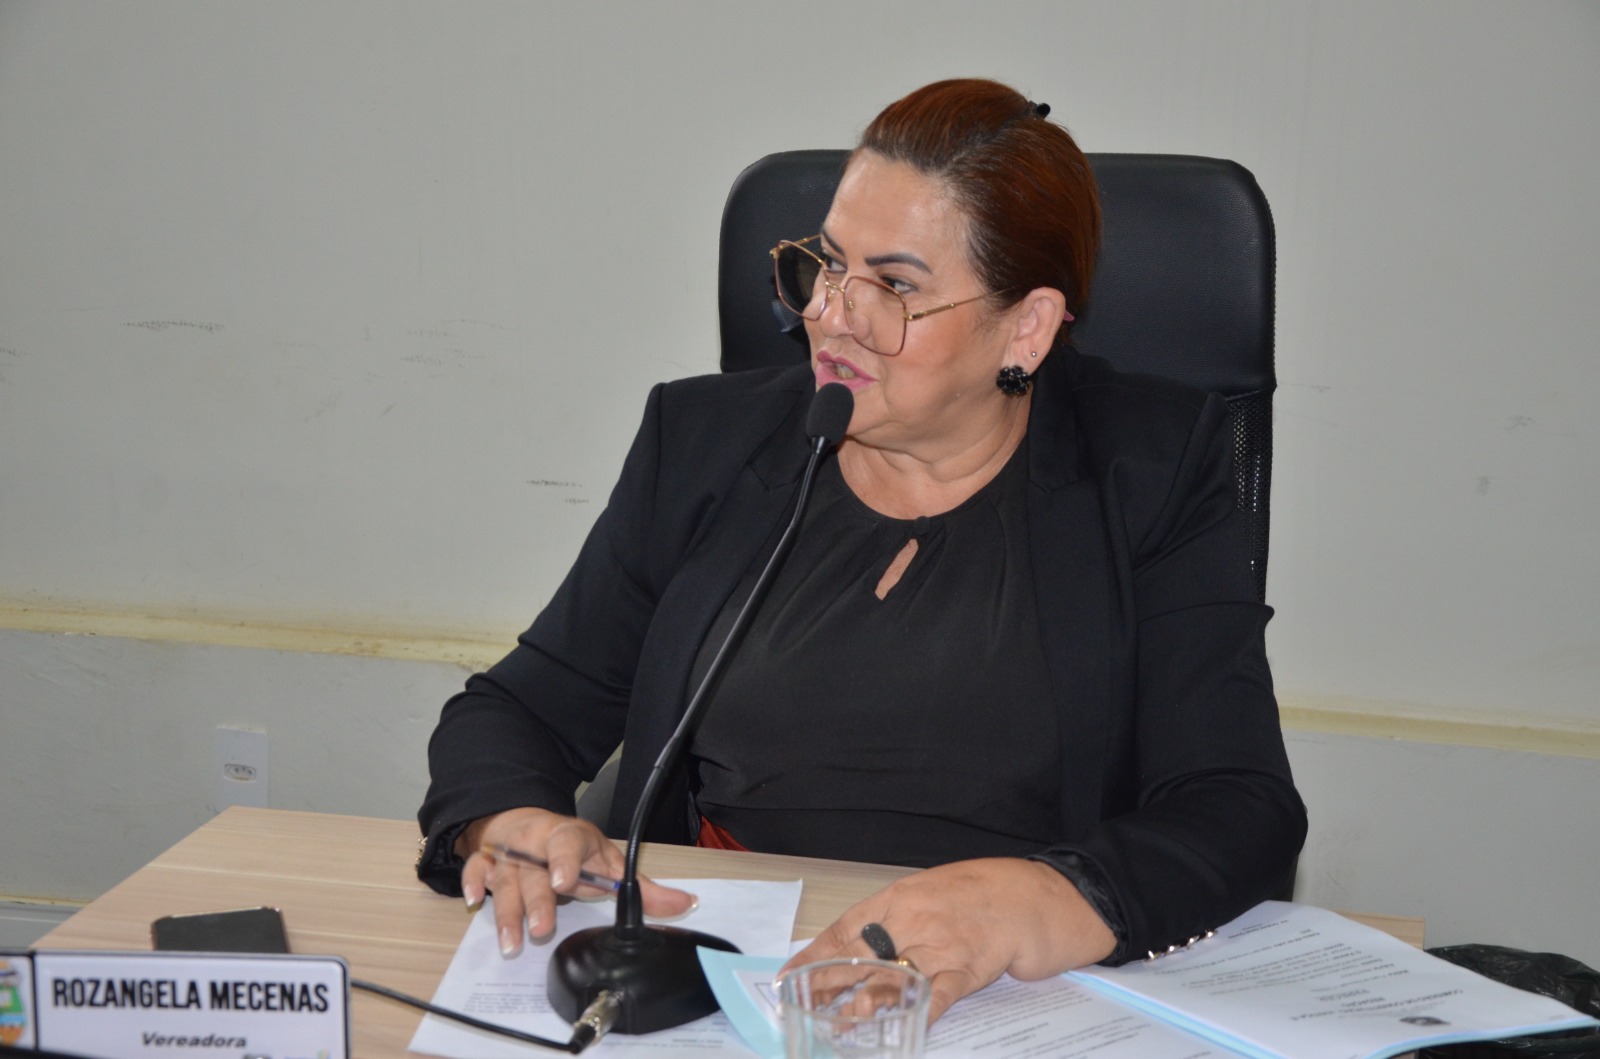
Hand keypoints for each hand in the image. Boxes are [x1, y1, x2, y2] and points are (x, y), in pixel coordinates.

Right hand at [457, 807, 695, 956]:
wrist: (527, 825)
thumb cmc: (572, 850)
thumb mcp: (607, 862)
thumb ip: (641, 888)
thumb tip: (685, 903)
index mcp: (569, 838)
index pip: (568, 843)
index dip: (566, 861)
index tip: (564, 882)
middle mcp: (536, 844)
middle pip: (534, 872)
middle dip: (536, 902)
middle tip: (541, 929)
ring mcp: (509, 854)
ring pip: (505, 879)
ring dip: (506, 911)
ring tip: (510, 941)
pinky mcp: (486, 862)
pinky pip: (475, 869)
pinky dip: (471, 882)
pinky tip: (471, 901)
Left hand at [781, 858, 1115, 1023]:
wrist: (1040, 893)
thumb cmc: (985, 893)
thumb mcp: (933, 895)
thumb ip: (899, 919)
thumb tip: (861, 950)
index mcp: (901, 896)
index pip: (846, 927)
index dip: (814, 953)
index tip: (788, 975)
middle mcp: (915, 917)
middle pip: (862, 954)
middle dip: (829, 982)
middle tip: (802, 1006)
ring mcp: (943, 942)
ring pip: (895, 975)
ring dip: (867, 1001)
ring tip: (842, 1022)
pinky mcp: (971, 966)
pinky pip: (940, 993)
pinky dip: (919, 1011)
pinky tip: (904, 1028)